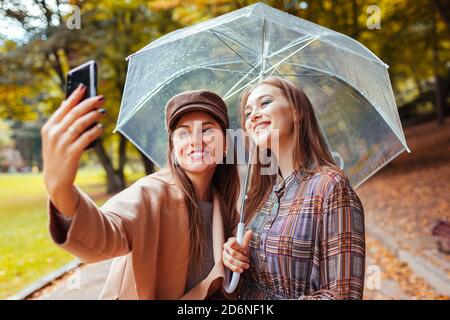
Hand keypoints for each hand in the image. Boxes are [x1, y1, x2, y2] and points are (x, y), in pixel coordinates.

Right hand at [41, 84, 105, 216]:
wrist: (55, 180)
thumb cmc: (59, 155)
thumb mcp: (55, 138)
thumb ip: (61, 122)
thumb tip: (69, 102)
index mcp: (49, 127)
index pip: (64, 107)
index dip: (75, 96)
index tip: (85, 86)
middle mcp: (54, 134)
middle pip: (75, 113)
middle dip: (89, 103)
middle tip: (101, 98)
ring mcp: (62, 144)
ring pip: (81, 124)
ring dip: (93, 116)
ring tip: (103, 111)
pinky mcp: (71, 154)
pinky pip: (86, 138)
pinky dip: (94, 131)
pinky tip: (101, 128)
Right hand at [222, 230, 251, 272]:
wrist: (238, 256)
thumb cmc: (241, 249)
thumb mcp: (244, 244)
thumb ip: (246, 239)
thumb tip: (250, 231)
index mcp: (230, 241)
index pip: (233, 243)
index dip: (239, 248)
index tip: (245, 252)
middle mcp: (226, 247)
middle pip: (232, 253)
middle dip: (241, 258)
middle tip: (247, 260)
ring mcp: (224, 255)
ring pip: (231, 260)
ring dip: (240, 264)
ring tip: (246, 266)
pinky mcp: (224, 261)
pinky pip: (229, 266)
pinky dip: (235, 268)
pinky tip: (241, 270)